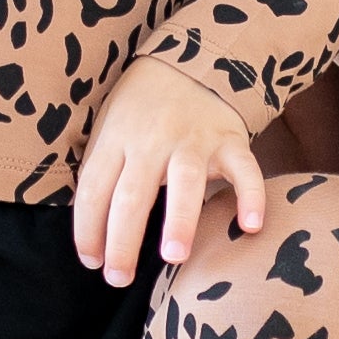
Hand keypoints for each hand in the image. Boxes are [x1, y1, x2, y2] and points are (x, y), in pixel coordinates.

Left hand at [73, 56, 265, 289]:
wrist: (190, 60)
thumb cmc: (142, 105)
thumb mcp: (109, 125)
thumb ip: (101, 169)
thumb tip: (87, 225)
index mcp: (117, 138)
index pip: (94, 190)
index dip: (88, 229)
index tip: (91, 262)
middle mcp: (152, 140)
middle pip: (132, 194)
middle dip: (123, 240)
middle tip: (119, 279)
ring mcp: (194, 140)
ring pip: (185, 182)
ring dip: (179, 220)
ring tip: (174, 257)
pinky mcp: (230, 140)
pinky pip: (244, 170)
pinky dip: (251, 196)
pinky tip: (251, 227)